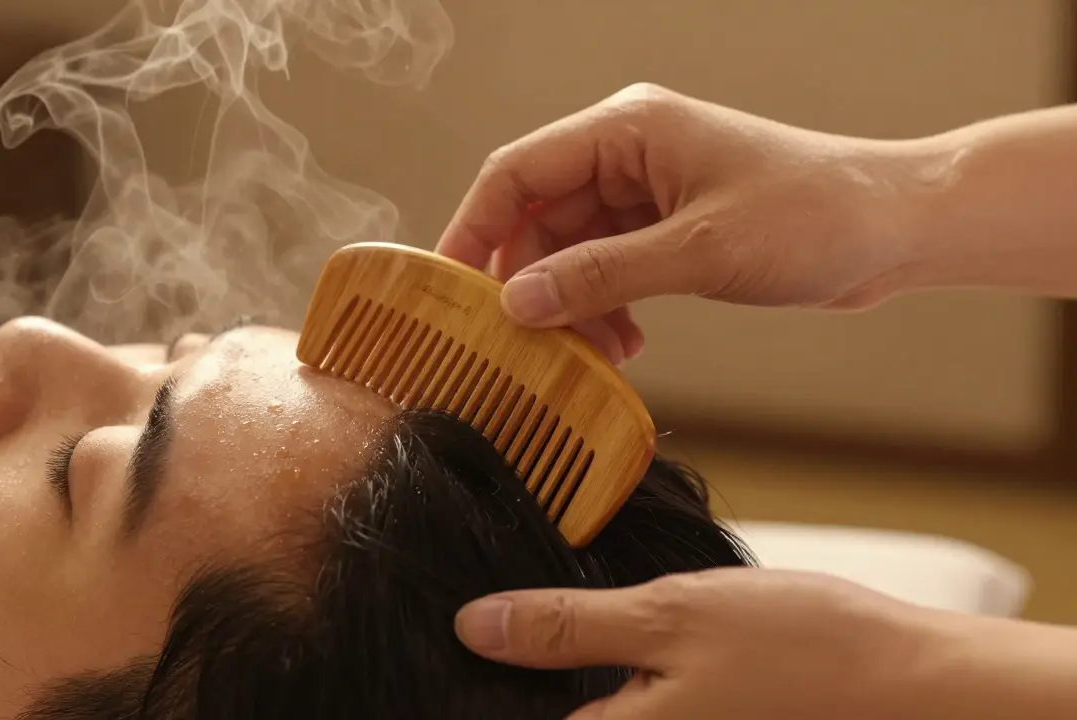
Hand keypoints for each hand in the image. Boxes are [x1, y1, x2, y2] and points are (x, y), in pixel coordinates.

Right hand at [436, 84, 938, 363]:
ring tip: (594, 354)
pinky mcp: (668, 228)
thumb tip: (517, 303)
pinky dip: (606, 308)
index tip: (449, 291)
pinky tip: (626, 345)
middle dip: (531, 285)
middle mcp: (628, 154)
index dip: (473, 230)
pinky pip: (609, 269)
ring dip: (573, 306)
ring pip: (572, 252)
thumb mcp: (698, 251)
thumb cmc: (813, 215)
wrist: (895, 228)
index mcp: (626, 129)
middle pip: (538, 219)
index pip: (517, 173)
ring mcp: (648, 192)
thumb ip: (601, 276)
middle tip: (525, 345)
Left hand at [453, 567, 944, 719]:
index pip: (515, 716)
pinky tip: (621, 632)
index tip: (457, 636)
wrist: (914, 685)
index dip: (481, 676)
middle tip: (508, 608)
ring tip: (564, 612)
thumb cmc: (800, 649)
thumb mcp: (669, 617)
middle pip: (559, 713)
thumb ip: (567, 627)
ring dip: (575, 671)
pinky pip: (635, 707)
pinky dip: (620, 676)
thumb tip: (474, 626)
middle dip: (528, 670)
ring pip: (598, 708)